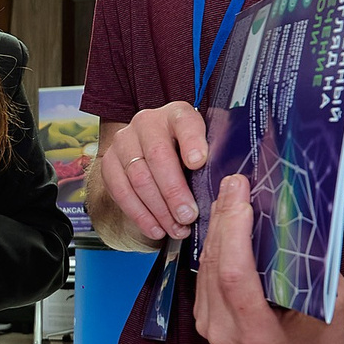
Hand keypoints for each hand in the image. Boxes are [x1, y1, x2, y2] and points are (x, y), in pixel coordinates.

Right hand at [99, 101, 209, 242]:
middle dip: (174, 191)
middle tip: (188, 215)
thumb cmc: (187, 155)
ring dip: (158, 209)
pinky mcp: (109, 163)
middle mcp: (147, 122)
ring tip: (176, 228)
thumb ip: (215, 158)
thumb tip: (234, 182)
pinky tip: (156, 229)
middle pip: (158, 156)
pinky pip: (120, 192)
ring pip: (138, 177)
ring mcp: (124, 142)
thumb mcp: (205, 149)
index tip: (198, 163)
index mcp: (177, 114)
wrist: (151, 156)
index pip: (184, 123)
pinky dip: (139, 215)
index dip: (191, 142)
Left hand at [191, 175, 343, 343]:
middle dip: (225, 220)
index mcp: (257, 334)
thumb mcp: (335, 303)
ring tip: (231, 193)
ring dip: (218, 226)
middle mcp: (224, 332)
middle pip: (214, 266)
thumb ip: (316, 270)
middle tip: (235, 184)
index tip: (242, 203)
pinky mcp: (205, 316)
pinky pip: (204, 273)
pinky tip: (226, 218)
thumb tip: (296, 224)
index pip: (235, 279)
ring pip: (204, 266)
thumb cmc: (327, 335)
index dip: (234, 237)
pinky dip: (216, 242)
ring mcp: (210, 326)